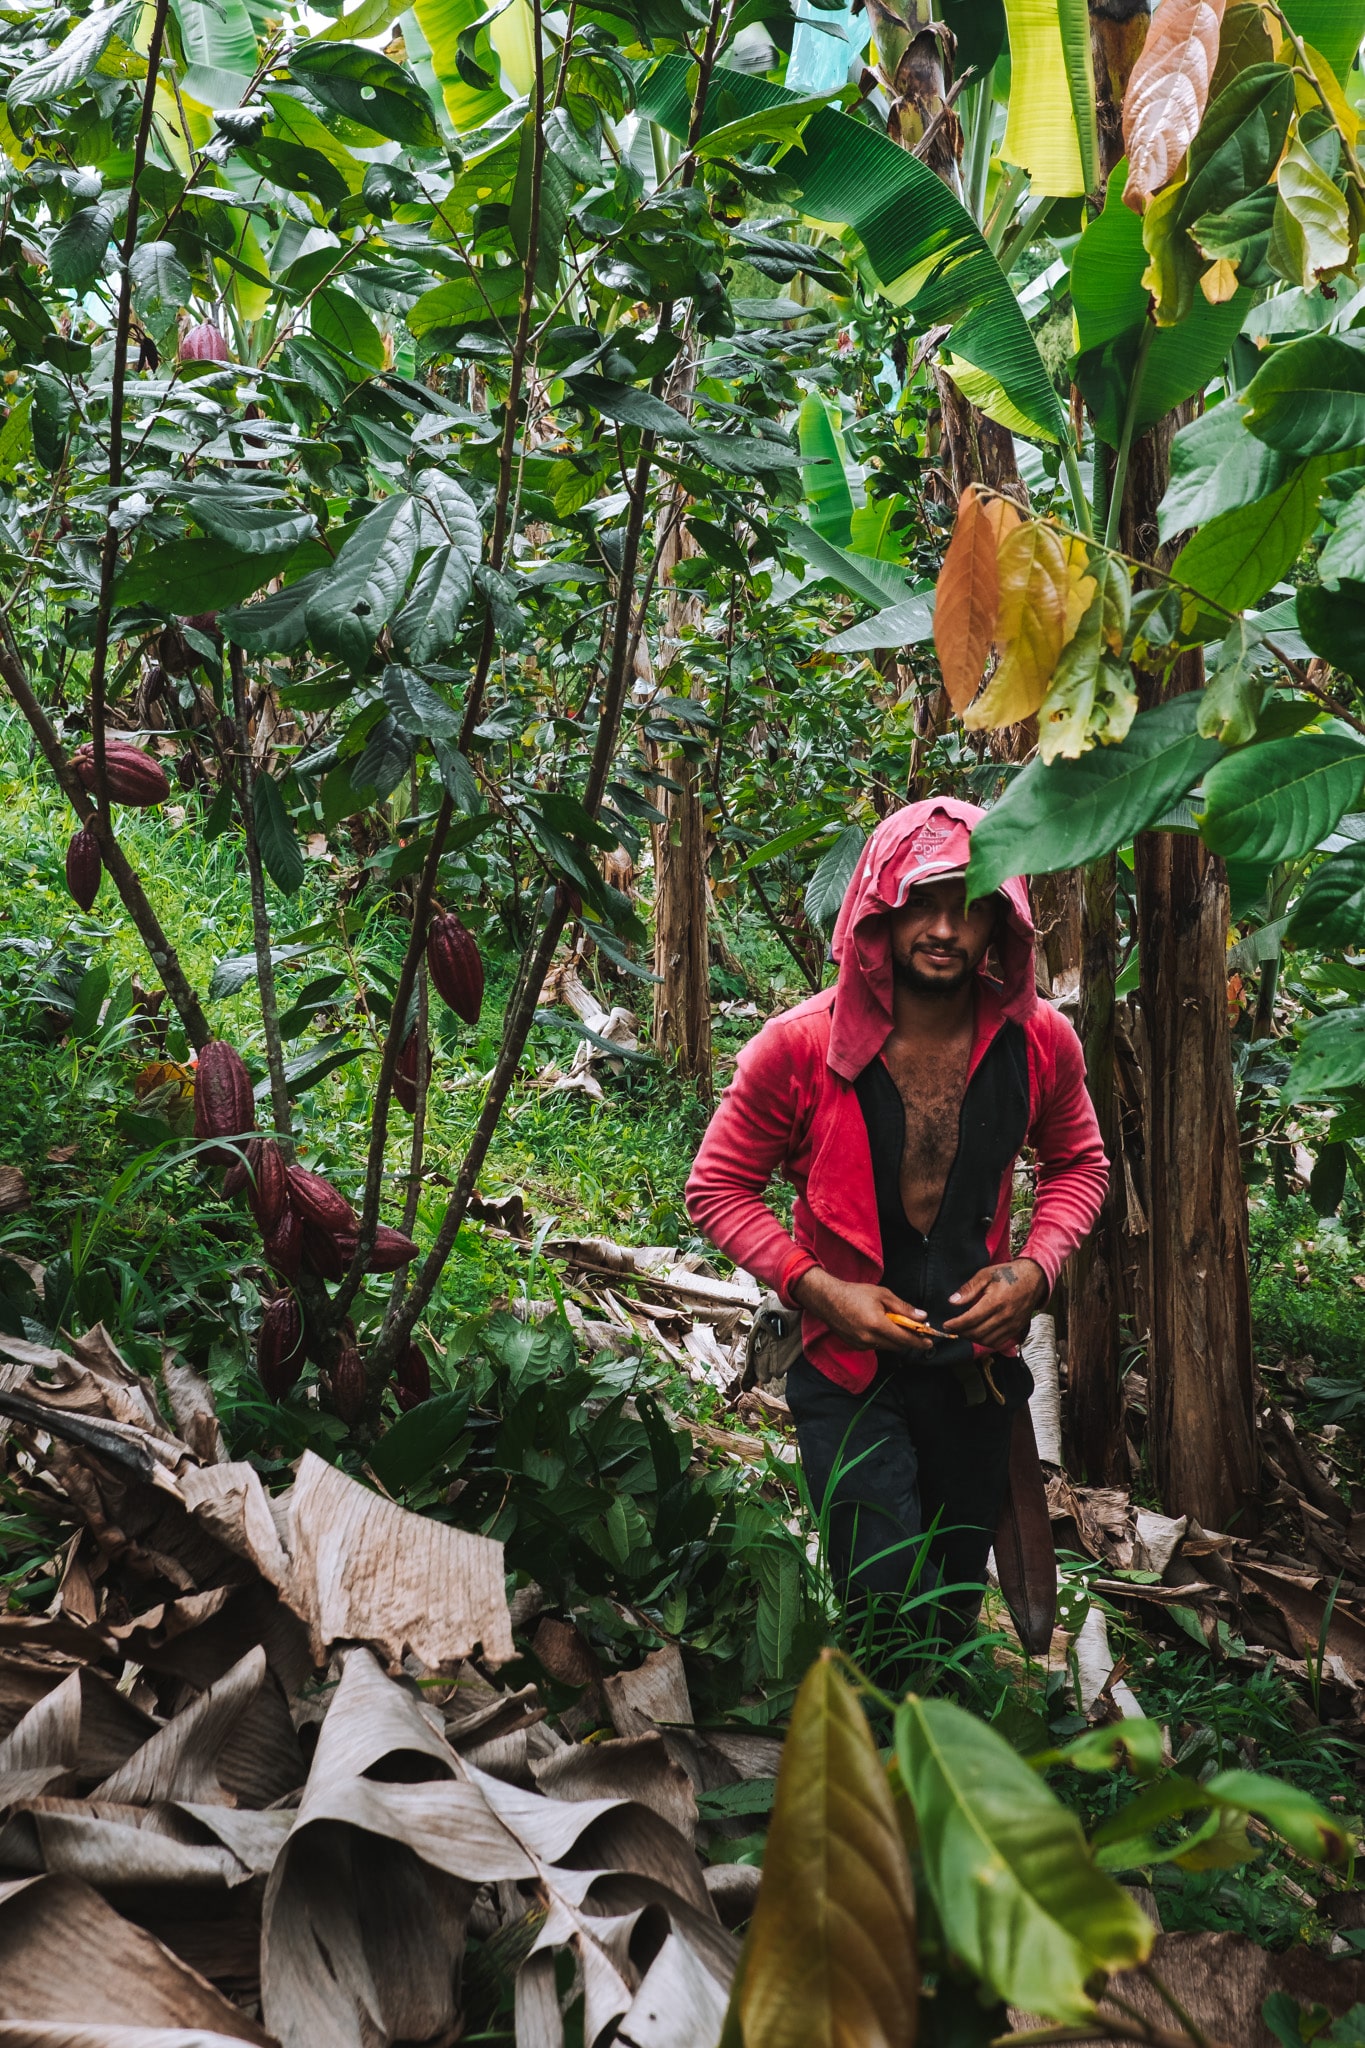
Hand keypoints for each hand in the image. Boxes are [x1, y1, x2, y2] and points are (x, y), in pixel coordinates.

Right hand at [790, 1268, 933, 1351]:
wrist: (827, 1299)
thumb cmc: (855, 1293)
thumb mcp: (882, 1294)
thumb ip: (903, 1307)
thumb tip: (922, 1317)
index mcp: (877, 1324)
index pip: (904, 1339)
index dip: (919, 1341)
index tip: (930, 1341)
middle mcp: (869, 1338)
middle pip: (897, 1346)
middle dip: (909, 1340)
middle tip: (917, 1330)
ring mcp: (861, 1344)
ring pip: (887, 1347)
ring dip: (896, 1339)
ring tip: (898, 1325)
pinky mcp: (856, 1346)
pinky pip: (876, 1346)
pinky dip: (883, 1339)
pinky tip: (881, 1327)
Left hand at [943, 1259, 1045, 1349]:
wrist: (1033, 1278)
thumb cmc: (1008, 1274)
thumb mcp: (985, 1274)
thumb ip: (969, 1289)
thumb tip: (952, 1301)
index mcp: (995, 1301)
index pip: (971, 1319)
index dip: (955, 1324)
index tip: (946, 1325)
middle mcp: (1004, 1316)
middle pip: (977, 1333)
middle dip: (961, 1332)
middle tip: (953, 1328)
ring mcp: (1012, 1325)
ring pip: (987, 1341)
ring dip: (972, 1339)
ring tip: (964, 1331)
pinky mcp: (1016, 1329)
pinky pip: (998, 1343)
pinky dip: (986, 1342)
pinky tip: (979, 1334)